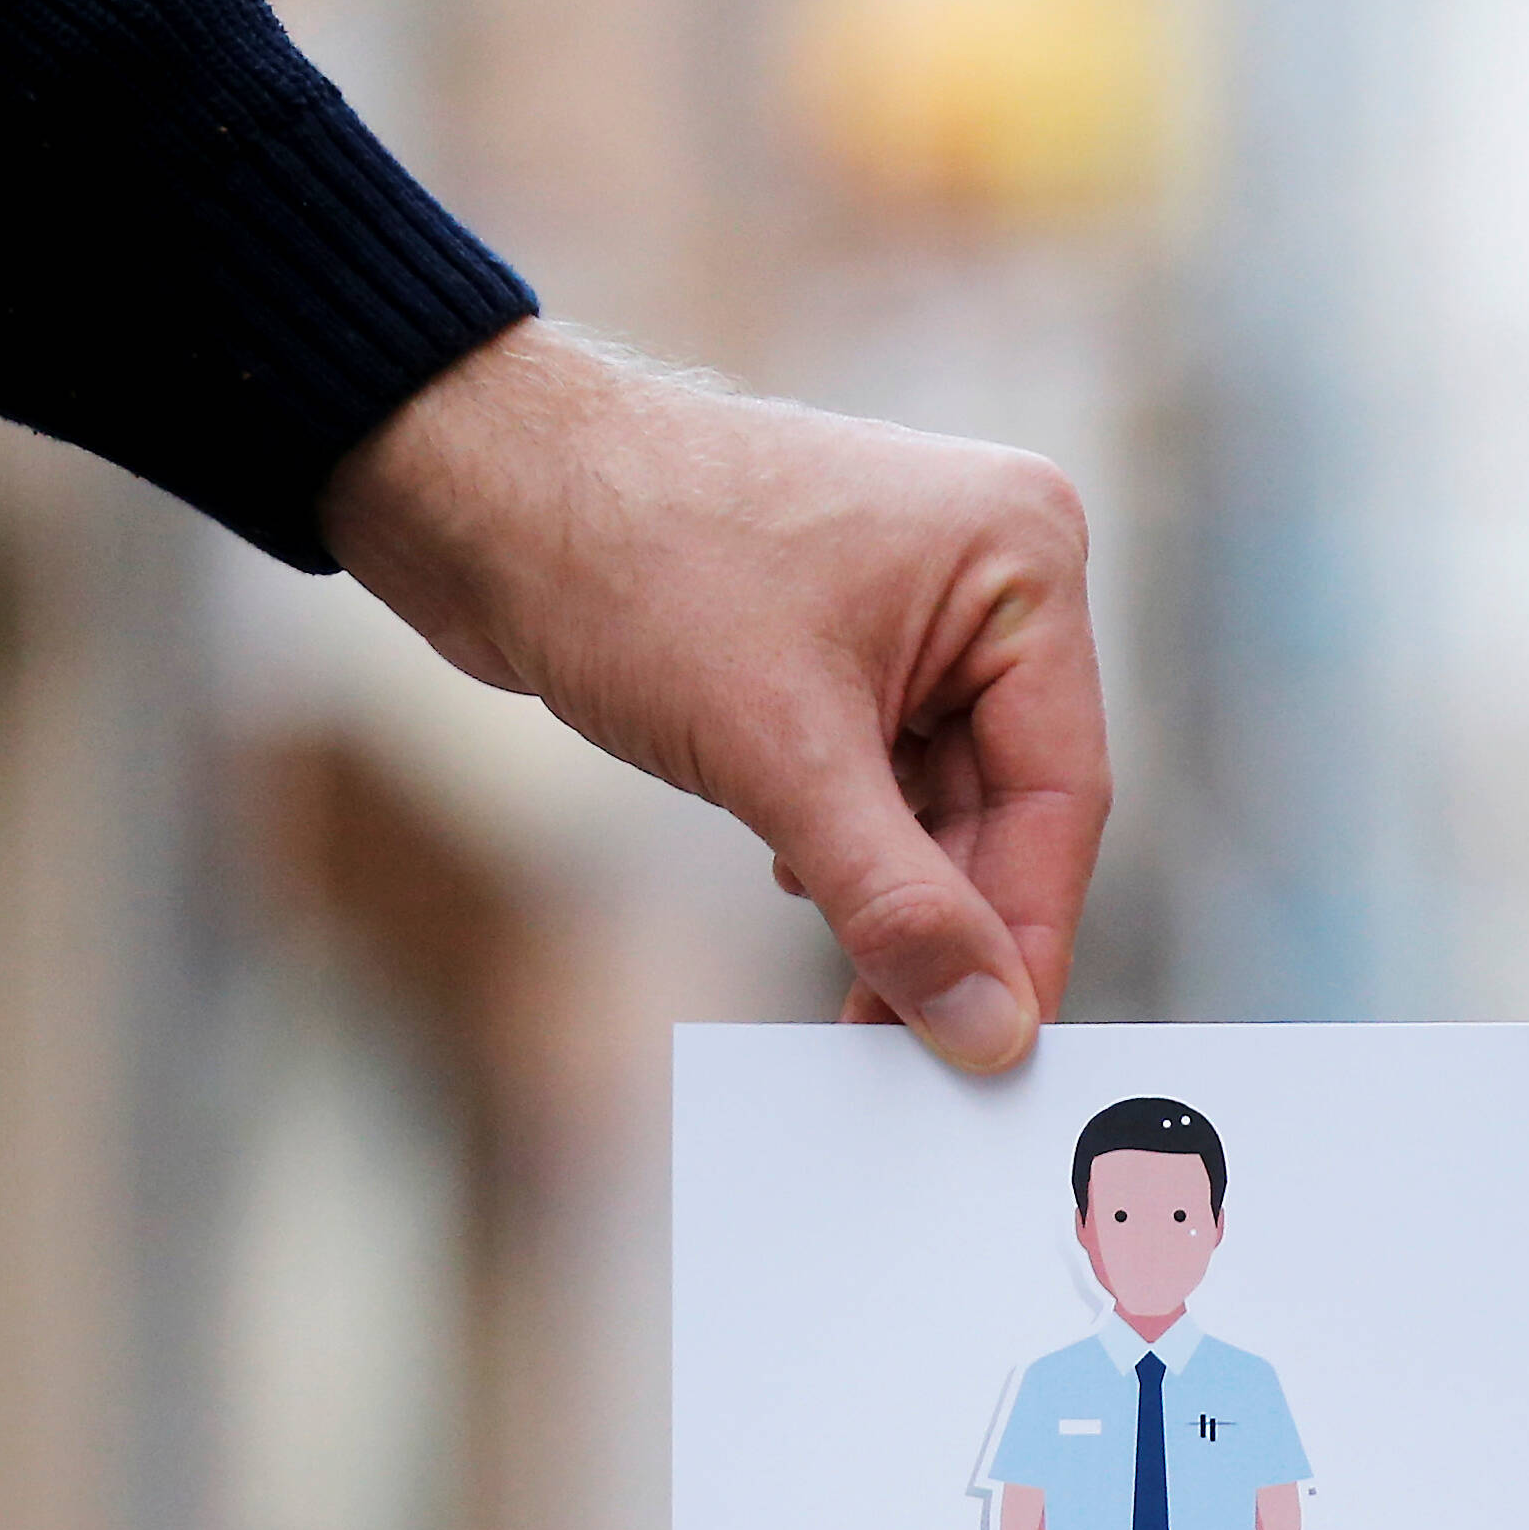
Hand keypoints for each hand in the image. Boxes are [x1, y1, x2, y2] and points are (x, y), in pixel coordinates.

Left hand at [326, 322, 1108, 1071]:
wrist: (468, 481)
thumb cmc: (628, 558)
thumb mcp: (780, 752)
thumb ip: (898, 903)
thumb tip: (988, 1030)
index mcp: (1020, 559)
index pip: (1061, 790)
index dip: (1026, 930)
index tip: (1000, 1048)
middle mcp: (990, 575)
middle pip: (1008, 804)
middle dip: (949, 922)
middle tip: (912, 1045)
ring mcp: (919, 607)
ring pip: (942, 802)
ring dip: (892, 893)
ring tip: (849, 988)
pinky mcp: (845, 640)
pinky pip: (883, 777)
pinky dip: (847, 847)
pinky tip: (794, 879)